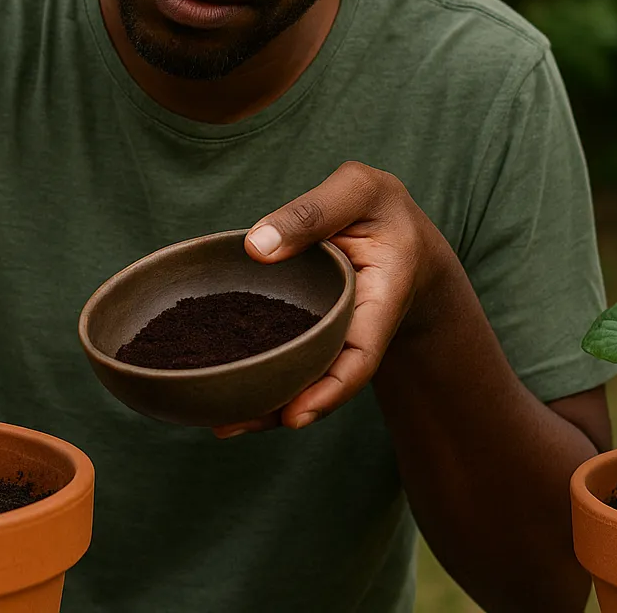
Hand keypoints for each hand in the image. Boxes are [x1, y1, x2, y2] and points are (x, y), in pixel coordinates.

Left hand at [214, 161, 453, 437]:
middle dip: (283, 408)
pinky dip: (261, 375)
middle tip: (229, 426)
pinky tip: (225, 394)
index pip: (361, 353)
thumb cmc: (377, 206)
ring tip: (220, 424)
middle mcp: (356, 324)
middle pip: (324, 378)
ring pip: (303, 374)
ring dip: (265, 404)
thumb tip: (257, 247)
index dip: (331, 388)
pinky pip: (289, 355)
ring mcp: (331, 332)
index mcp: (382, 296)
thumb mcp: (358, 190)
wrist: (396, 228)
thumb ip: (313, 212)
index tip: (296, 416)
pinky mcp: (307, 329)